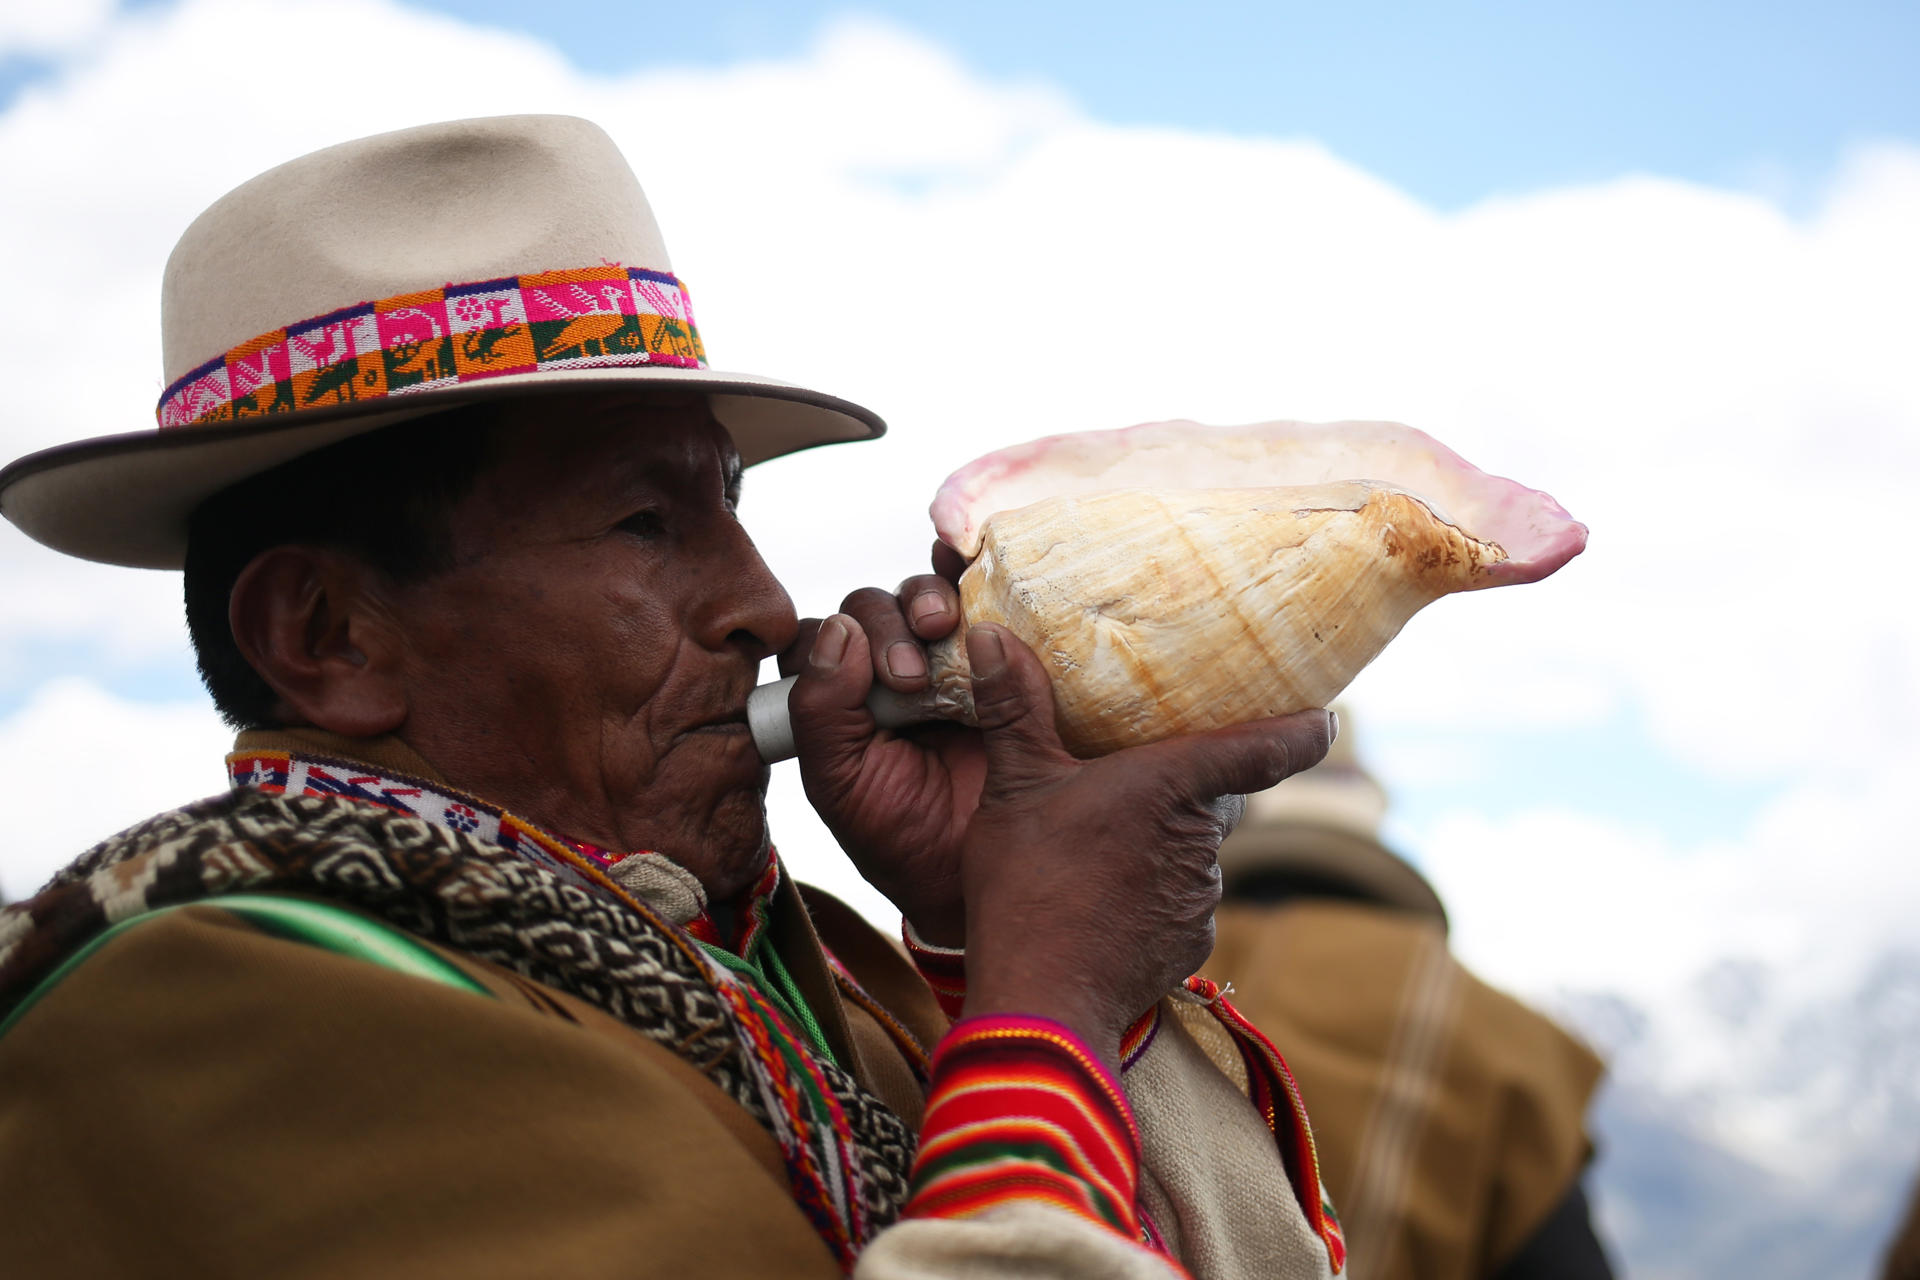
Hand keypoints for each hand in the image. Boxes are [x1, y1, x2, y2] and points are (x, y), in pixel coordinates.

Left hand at [783, 552, 979, 945]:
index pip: (821, 639)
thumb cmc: (902, 836)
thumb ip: (820, 714)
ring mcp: (946, 658)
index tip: (872, 678)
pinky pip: (980, 593)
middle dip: (886, 625)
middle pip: (870, 608)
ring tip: (942, 628)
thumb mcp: (840, 785)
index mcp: (837, 700)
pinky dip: (968, 564)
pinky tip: (969, 560)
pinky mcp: (1001, 652)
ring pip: (920, 594)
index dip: (836, 641)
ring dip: (926, 597)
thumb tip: (839, 631)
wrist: (987, 873)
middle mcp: (885, 670)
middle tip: (910, 675)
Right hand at [954, 624, 1332, 1069]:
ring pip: (1197, 848)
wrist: (1043, 1000)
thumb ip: (1014, 706)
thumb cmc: (1029, 885)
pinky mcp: (1191, 940)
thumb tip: (991, 632)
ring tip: (1104, 843)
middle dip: (1195, 782)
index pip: (1268, 747)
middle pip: (1221, 795)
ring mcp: (1201, 894)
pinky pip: (1181, 900)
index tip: (1326, 717)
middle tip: (1149, 767)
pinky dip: (1152, 893)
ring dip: (1165, 840)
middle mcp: (1203, 837)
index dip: (1304, 729)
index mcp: (1173, 782)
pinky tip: (1102, 898)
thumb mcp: (1014, 786)